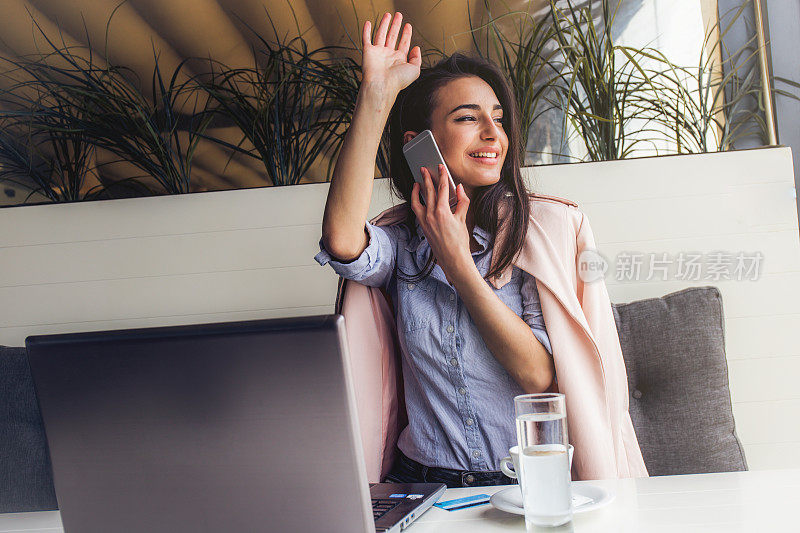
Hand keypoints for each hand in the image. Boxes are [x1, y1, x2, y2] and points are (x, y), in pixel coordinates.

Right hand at [361, 12, 421, 97]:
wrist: (382, 85)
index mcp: (399, 59)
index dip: (406, 34)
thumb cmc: (398, 81)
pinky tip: (368, 23)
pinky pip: (366, 39)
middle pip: (393, 36)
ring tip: (388, 15)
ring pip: (381, 34)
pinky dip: (366, 31)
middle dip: (396, 25)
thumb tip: (417, 47)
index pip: (403, 43)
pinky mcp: (368, 52)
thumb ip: (417, 58)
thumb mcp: (415, 70)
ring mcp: (378, 53)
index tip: (408, 25)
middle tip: (398, 15)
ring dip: (384, 24)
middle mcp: (388, 55)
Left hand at [410, 165, 474, 285]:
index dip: (442, 176)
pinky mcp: (423, 226)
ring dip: (418, 190)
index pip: (442, 188)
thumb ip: (462, 201)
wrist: (453, 258)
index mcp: (442, 211)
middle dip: (427, 178)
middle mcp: (431, 215)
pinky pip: (416, 210)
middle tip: (424, 169)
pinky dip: (415, 202)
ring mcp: (425, 221)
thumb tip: (460, 189)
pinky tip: (417, 198)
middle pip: (429, 191)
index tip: (440, 168)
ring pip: (419, 200)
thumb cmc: (459, 241)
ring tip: (418, 182)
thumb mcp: (463, 218)